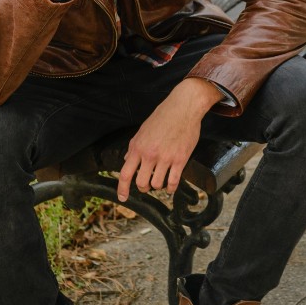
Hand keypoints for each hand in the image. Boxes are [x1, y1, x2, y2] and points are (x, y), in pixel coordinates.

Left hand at [115, 78, 223, 200]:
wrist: (183, 107)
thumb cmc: (163, 116)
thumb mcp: (143, 130)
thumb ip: (134, 146)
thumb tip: (126, 159)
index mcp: (138, 146)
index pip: (126, 173)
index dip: (122, 188)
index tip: (122, 197)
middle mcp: (150, 154)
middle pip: (141, 183)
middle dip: (143, 188)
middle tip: (146, 186)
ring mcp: (166, 157)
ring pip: (157, 184)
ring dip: (158, 187)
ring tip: (160, 182)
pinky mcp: (180, 159)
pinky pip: (174, 181)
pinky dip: (171, 188)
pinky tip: (171, 187)